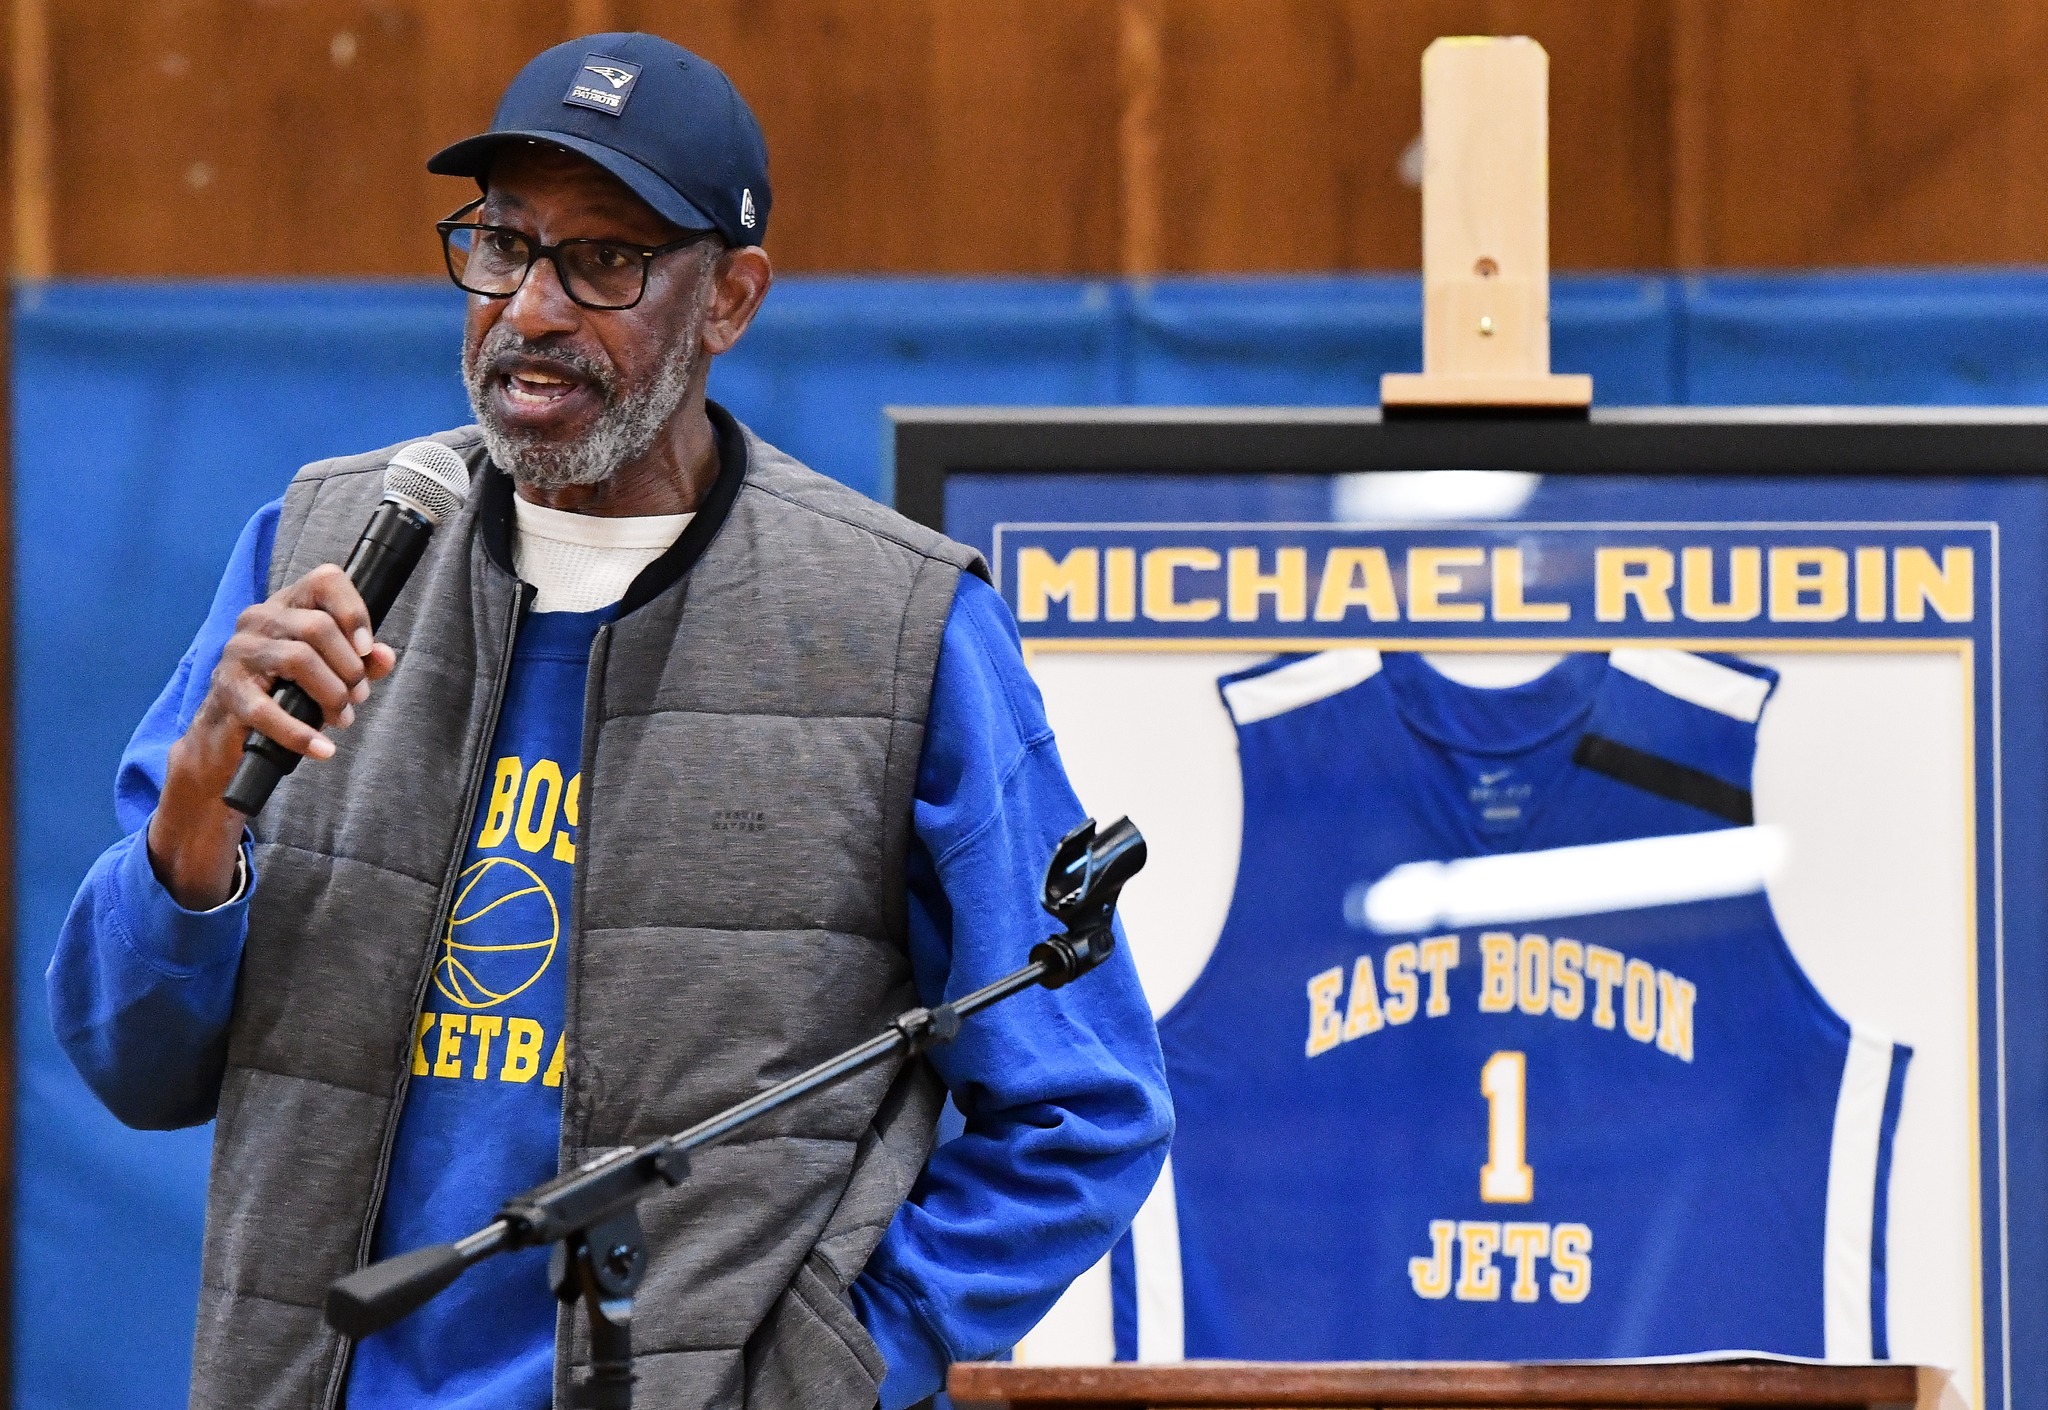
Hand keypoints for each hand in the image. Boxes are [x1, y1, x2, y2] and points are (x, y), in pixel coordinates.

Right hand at [146, 564, 397, 907]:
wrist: (221, 766)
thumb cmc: (280, 717)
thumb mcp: (324, 691)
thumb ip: (356, 667)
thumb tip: (389, 654)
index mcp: (284, 613)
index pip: (324, 579)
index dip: (356, 607)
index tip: (373, 647)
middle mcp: (255, 627)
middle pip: (315, 624)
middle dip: (349, 666)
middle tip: (357, 701)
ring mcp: (235, 663)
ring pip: (294, 655)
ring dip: (330, 692)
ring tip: (341, 722)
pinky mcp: (225, 705)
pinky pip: (265, 708)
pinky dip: (301, 731)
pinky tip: (322, 751)